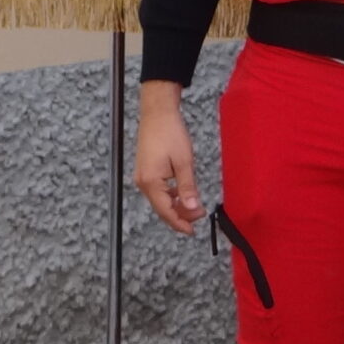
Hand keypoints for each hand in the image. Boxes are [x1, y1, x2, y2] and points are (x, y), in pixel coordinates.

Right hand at [134, 81, 204, 235]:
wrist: (157, 112)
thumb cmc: (171, 133)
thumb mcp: (184, 162)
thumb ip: (188, 187)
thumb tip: (192, 208)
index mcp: (150, 182)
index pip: (166, 211)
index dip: (180, 223)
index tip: (193, 231)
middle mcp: (143, 183)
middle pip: (162, 208)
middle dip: (180, 215)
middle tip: (200, 214)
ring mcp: (142, 177)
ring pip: (160, 200)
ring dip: (177, 205)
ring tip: (195, 205)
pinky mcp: (146, 171)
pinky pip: (158, 191)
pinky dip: (171, 196)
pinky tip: (183, 193)